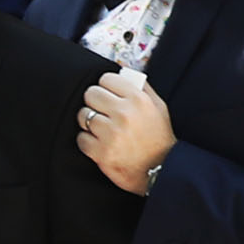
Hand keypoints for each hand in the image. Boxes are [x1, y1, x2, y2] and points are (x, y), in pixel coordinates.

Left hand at [75, 69, 172, 194]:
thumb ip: (142, 88)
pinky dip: (87, 141)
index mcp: (138, 99)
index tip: (107, 93)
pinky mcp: (101, 153)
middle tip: (101, 110)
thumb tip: (124, 73)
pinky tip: (99, 142)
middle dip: (95, 102)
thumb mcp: (158, 107)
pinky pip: (81, 138)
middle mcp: (123, 114)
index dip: (105, 86)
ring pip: (83, 115)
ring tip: (100, 128)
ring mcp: (111, 134)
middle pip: (90, 94)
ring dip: (89, 121)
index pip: (105, 79)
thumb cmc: (159, 139)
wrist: (162, 170)